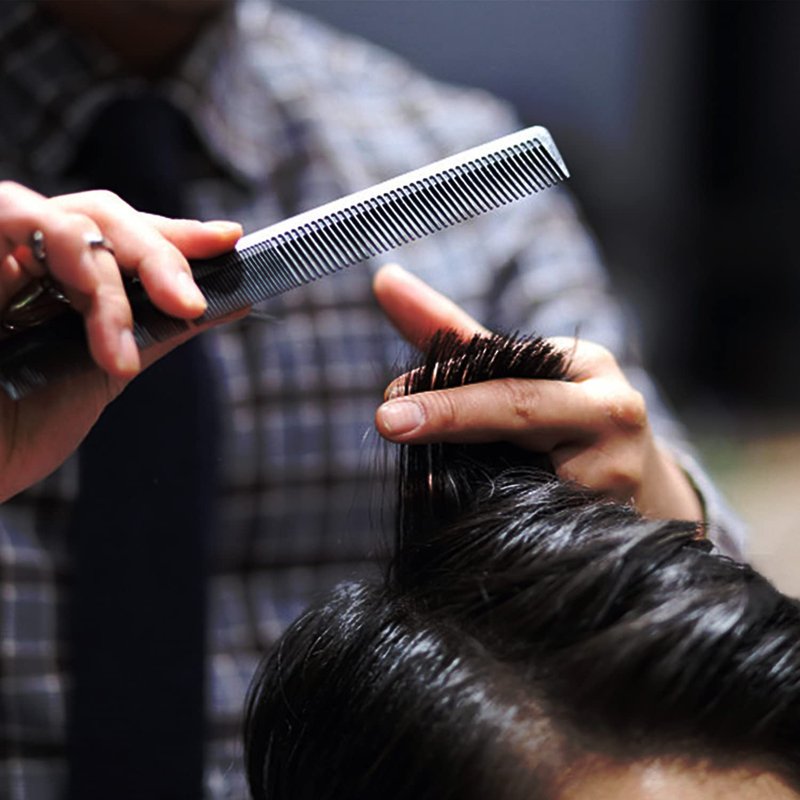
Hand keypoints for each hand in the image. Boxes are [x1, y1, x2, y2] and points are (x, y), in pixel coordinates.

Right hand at [0, 181, 243, 500]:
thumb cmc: (15, 430)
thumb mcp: (103, 374)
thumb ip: (159, 328)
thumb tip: (233, 298)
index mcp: (61, 280)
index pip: (123, 234)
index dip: (175, 233)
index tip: (226, 240)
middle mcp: (26, 261)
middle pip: (99, 216)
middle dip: (156, 255)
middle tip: (189, 306)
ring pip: (63, 223)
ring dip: (107, 283)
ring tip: (121, 358)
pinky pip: (11, 222)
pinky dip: (69, 269)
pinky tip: (93, 341)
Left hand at [372, 263, 702, 521]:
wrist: (643, 487)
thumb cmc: (563, 415)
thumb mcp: (519, 370)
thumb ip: (450, 331)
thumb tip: (384, 279)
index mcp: (587, 367)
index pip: (507, 369)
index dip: (446, 387)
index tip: (389, 398)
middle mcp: (610, 415)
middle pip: (520, 409)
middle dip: (452, 415)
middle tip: (388, 420)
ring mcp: (616, 475)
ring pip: (525, 473)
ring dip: (468, 480)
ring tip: (425, 485)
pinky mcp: (609, 523)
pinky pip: (535, 521)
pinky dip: (492, 519)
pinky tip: (464, 524)